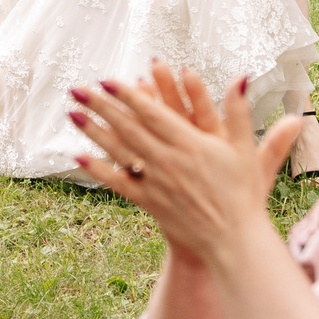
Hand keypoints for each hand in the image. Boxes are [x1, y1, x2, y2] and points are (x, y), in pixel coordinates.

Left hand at [71, 61, 303, 264]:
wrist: (233, 241)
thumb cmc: (244, 194)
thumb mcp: (246, 149)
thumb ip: (239, 111)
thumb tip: (242, 77)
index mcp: (190, 144)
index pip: (152, 113)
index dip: (127, 95)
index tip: (106, 80)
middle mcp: (168, 161)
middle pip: (128, 128)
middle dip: (101, 106)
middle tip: (78, 89)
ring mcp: (156, 183)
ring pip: (118, 152)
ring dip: (93, 132)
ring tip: (72, 114)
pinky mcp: (150, 203)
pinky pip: (119, 184)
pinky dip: (98, 170)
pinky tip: (79, 157)